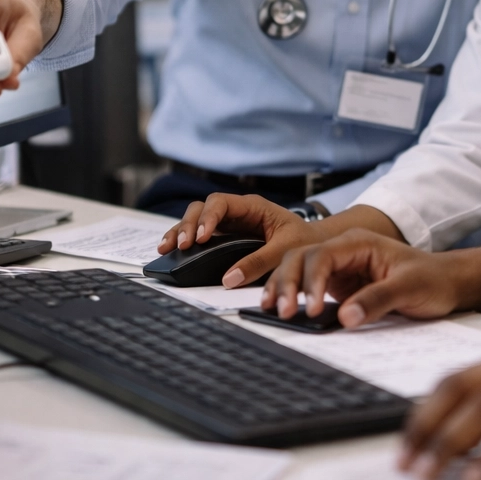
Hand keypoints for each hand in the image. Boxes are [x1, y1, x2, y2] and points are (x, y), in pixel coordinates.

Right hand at [156, 194, 320, 286]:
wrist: (313, 245)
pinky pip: (199, 234)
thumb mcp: (285, 250)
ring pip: (196, 218)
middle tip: (181, 245)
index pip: (221, 202)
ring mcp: (228, 223)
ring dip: (180, 231)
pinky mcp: (224, 237)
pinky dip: (185, 240)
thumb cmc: (304, 241)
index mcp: (253, 206)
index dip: (208, 218)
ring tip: (167, 247)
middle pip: (202, 208)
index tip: (202, 237)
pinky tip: (171, 250)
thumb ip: (259, 262)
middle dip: (188, 224)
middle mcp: (237, 211)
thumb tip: (229, 278)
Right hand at [262, 230, 463, 326]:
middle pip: (302, 258)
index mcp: (360, 243)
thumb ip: (377, 300)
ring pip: (299, 269)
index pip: (323, 255)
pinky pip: (309, 287)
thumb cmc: (432, 280)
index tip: (313, 307)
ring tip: (272, 310)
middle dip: (287, 282)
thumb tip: (344, 317)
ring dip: (283, 287)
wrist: (446, 283)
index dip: (312, 280)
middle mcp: (344, 251)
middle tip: (283, 311)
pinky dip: (293, 296)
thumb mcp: (409, 288)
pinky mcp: (338, 284)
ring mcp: (339, 267)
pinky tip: (280, 309)